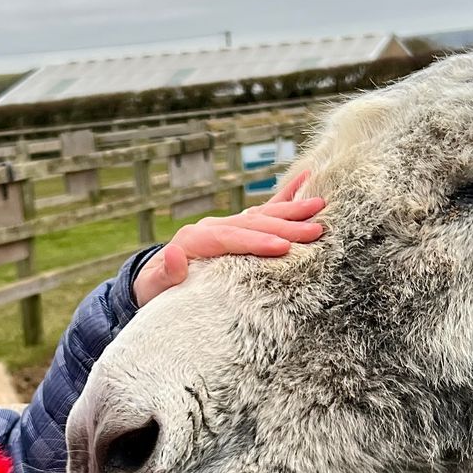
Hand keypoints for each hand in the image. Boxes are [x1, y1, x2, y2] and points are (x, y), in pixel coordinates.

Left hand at [134, 168, 323, 305]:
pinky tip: (306, 182)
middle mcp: (211, 226)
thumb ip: (164, 274)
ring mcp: (225, 224)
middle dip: (284, 226)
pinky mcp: (235, 227)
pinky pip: (262, 209)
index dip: (256, 242)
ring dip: (291, 211)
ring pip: (261, 214)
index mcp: (194, 239)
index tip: (283, 248)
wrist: (152, 281)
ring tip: (320, 208)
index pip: (230, 238)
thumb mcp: (152, 287)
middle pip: (251, 223)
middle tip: (316, 230)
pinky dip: (284, 197)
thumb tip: (174, 253)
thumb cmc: (154, 290)